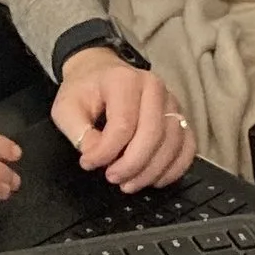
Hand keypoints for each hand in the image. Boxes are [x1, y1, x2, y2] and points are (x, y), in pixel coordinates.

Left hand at [50, 46, 194, 189]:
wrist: (99, 71)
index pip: (122, 124)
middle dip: (132, 165)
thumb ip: (80, 133)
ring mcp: (171, 101)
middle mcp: (153, 87)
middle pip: (153, 134)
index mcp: (124, 80)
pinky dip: (174, 168)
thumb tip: (97, 157)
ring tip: (128, 183)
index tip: (88, 163)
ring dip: (152, 171)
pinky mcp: (180, 116)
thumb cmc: (84, 90)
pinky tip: (155, 179)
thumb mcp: (67, 108)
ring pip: (172, 143)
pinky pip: (188, 146)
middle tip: (112, 178)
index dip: (106, 152)